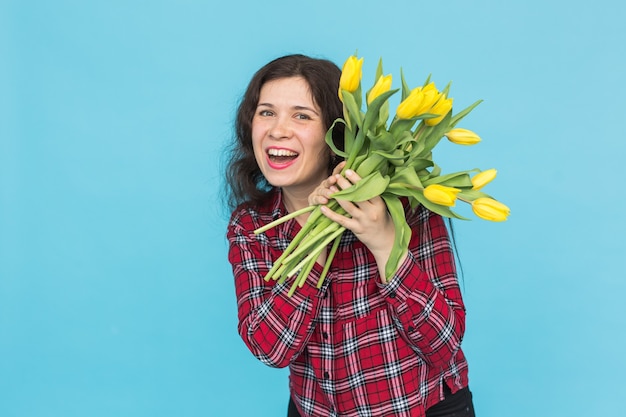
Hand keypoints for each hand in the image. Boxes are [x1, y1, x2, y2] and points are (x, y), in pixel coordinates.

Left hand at [310, 166, 397, 281]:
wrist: (386, 240)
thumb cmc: (383, 219)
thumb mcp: (382, 206)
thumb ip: (373, 195)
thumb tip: (362, 178)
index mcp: (379, 203)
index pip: (367, 189)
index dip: (357, 179)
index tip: (348, 171)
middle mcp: (371, 211)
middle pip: (356, 196)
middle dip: (345, 185)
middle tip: (337, 176)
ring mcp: (363, 221)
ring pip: (348, 206)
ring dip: (338, 196)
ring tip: (331, 187)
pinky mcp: (356, 229)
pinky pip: (341, 220)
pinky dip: (331, 214)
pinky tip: (323, 207)